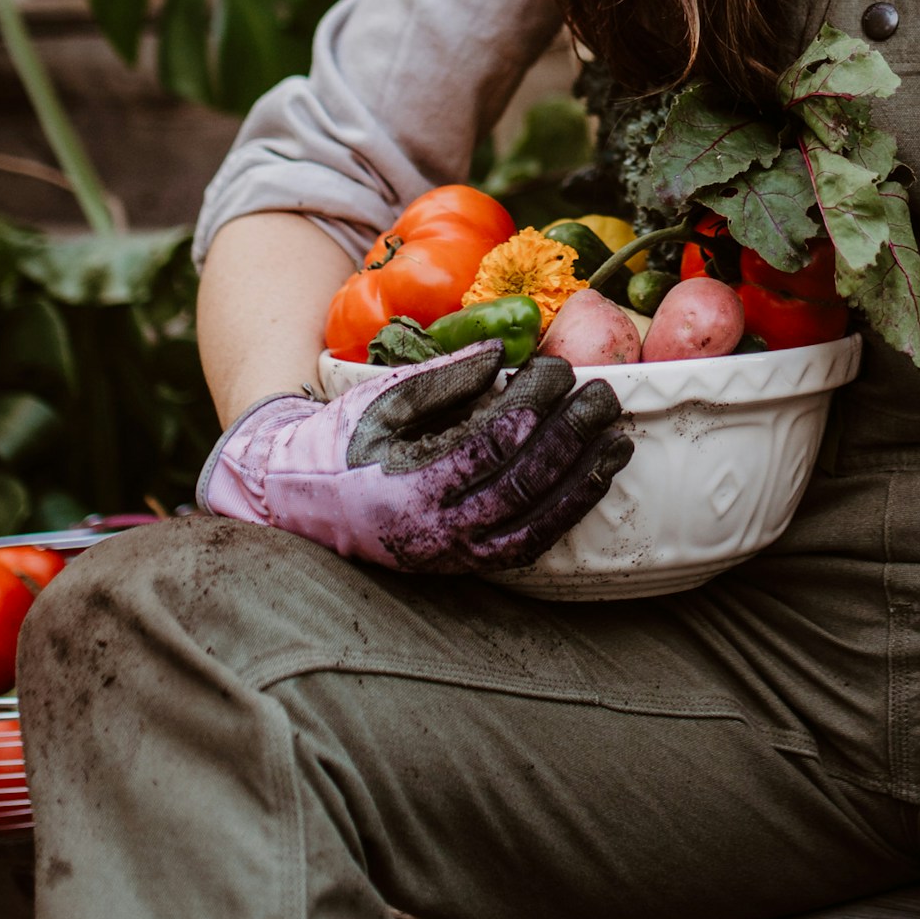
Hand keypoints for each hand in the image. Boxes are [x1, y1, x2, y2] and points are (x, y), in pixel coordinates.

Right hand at [197, 347, 632, 574]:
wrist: (301, 503)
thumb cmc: (340, 441)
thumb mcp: (382, 399)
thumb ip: (443, 378)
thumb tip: (503, 353)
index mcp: (409, 480)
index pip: (491, 440)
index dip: (534, 403)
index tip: (559, 368)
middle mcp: (435, 526)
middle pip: (523, 480)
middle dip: (572, 436)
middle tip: (603, 396)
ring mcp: (453, 553)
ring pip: (535, 521)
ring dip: (583, 479)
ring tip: (618, 439)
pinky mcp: (466, 565)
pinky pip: (527, 546)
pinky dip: (566, 515)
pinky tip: (593, 482)